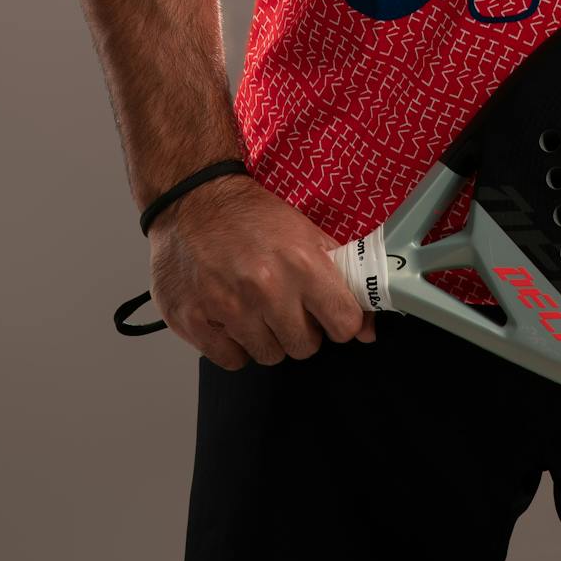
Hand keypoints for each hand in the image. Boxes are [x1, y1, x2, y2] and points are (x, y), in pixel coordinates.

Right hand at [144, 174, 376, 368]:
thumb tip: (367, 331)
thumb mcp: (305, 233)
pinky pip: (232, 360)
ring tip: (255, 305)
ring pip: (269, 355)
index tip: (329, 314)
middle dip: (300, 329)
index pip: (344, 323)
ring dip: (266, 336)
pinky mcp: (195, 322)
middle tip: (285, 304)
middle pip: (305, 347)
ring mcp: (228, 309)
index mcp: (301, 264)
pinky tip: (230, 315)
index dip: (340, 320)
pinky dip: (234, 344)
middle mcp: (267, 289)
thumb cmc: (251, 215)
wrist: (193, 200)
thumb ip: (340, 279)